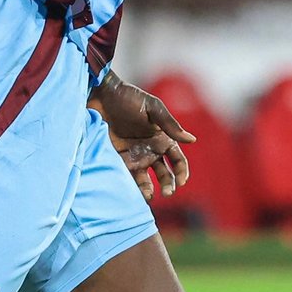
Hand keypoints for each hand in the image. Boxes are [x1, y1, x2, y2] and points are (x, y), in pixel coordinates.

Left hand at [90, 73, 195, 200]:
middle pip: (165, 174)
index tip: (181, 181)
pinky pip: (126, 175)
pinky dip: (129, 186)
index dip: (182, 172)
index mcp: (163, 138)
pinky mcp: (117, 158)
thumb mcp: (152, 108)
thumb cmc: (128, 98)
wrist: (100, 95)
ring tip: (148, 196)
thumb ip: (170, 124)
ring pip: (145, 179)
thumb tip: (192, 140)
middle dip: (168, 185)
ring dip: (148, 190)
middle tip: (167, 193)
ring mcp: (134, 156)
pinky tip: (131, 191)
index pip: (178, 160)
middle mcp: (150, 150)